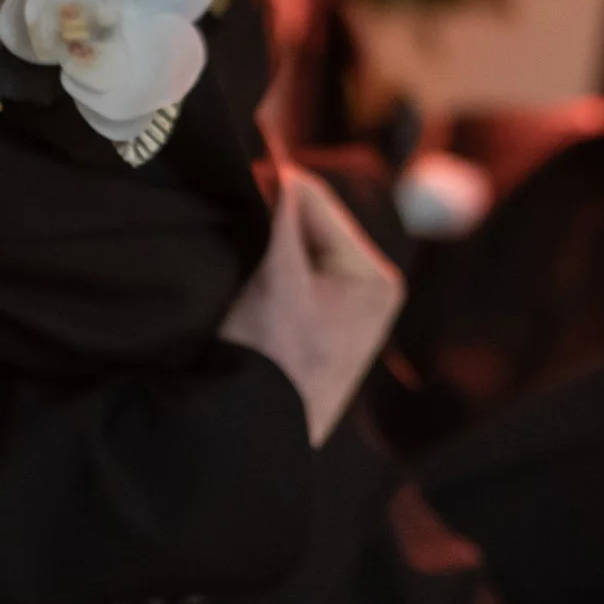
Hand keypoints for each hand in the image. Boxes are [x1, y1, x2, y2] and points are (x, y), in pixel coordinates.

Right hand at [219, 166, 403, 444]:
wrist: (249, 438)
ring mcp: (346, 317)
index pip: (316, 202)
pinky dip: (264, 275)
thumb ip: (281, 213)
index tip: (233, 172)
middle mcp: (372, 294)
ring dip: (264, 247)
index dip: (271, 185)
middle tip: (226, 204)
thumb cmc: (269, 356)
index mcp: (377, 278)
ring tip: (229, 241)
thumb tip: (275, 164)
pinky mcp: (318, 335)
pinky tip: (238, 279)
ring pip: (295, 254)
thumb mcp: (275, 275)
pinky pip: (290, 283)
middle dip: (270, 220)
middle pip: (309, 227)